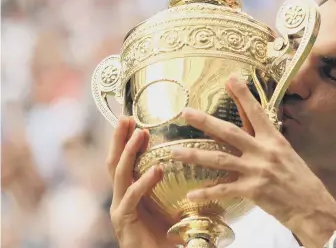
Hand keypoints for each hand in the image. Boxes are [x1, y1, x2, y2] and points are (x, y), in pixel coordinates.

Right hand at [107, 116, 175, 247]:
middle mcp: (121, 197)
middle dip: (119, 138)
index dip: (127, 140)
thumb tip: (202, 163)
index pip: (126, 160)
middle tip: (127, 118)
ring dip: (129, 152)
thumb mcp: (174, 204)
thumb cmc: (168, 236)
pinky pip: (132, 198)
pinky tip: (156, 170)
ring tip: (141, 134)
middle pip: (115, 162)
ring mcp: (120, 208)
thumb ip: (179, 186)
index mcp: (131, 191)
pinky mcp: (123, 221)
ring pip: (119, 174)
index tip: (135, 119)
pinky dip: (143, 182)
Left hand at [170, 76, 335, 247]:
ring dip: (194, 155)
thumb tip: (254, 131)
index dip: (242, 95)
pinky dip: (206, 192)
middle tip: (186, 112)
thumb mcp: (287, 155)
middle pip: (229, 132)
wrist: (314, 207)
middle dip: (205, 121)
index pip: (255, 112)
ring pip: (219, 159)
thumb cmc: (302, 182)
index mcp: (274, 140)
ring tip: (174, 152)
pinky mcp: (253, 190)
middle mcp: (264, 151)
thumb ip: (268, 143)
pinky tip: (191, 195)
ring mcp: (257, 170)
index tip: (230, 79)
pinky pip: (224, 189)